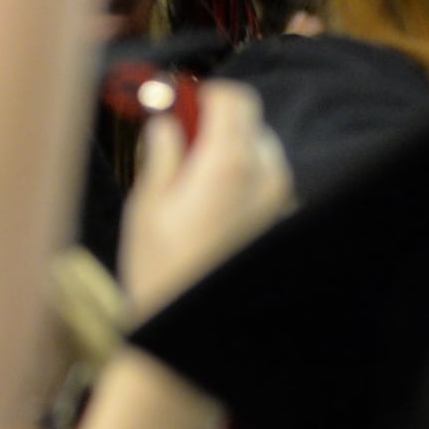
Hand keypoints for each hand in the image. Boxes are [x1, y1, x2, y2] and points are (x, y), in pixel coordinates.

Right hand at [116, 78, 292, 319]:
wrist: (191, 334)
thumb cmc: (161, 270)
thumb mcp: (147, 204)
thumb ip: (162, 153)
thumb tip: (166, 123)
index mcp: (228, 164)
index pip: (236, 99)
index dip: (207, 94)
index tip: (182, 104)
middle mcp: (265, 179)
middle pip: (250, 126)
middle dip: (217, 129)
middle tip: (180, 150)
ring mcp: (279, 206)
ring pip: (261, 158)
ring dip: (232, 158)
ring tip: (193, 191)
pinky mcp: (281, 228)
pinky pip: (265, 189)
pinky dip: (243, 188)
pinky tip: (212, 217)